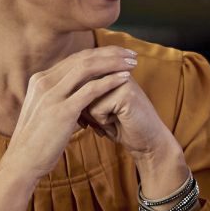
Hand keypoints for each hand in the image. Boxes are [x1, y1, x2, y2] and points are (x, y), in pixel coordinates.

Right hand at [0, 46, 137, 179]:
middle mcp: (44, 82)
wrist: (21, 163)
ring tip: (132, 62)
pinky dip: (110, 81)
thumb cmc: (37, 142)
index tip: (118, 54)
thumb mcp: (44, 112)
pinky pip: (91, 89)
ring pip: (88, 68)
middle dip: (109, 53)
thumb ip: (57, 99)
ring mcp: (52, 95)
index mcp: (40, 80)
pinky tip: (125, 78)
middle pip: (82, 57)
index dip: (99, 54)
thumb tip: (77, 95)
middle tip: (131, 53)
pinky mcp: (62, 110)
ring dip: (113, 62)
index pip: (74, 58)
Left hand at [81, 75, 189, 198]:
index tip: (97, 112)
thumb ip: (83, 93)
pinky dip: (103, 121)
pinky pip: (95, 108)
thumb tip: (62, 89)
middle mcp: (114, 69)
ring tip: (113, 119)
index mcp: (108, 69)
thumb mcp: (97, 106)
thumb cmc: (120, 126)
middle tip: (106, 118)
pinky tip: (119, 121)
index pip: (78, 81)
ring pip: (85, 98)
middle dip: (87, 109)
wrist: (147, 142)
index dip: (81, 102)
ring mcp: (121, 78)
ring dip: (94, 116)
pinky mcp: (125, 91)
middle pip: (79, 88)